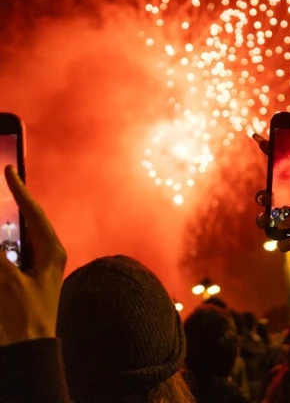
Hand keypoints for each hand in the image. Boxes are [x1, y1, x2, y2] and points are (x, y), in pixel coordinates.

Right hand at [0, 165, 66, 345]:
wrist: (26, 353)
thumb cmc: (23, 318)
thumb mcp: (6, 281)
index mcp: (51, 251)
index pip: (34, 213)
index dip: (20, 190)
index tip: (9, 169)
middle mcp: (45, 256)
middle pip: (22, 225)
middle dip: (7, 212)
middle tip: (1, 194)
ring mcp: (32, 268)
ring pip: (11, 242)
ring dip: (3, 233)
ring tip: (3, 222)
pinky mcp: (20, 281)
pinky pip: (6, 260)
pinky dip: (0, 251)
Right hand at [253, 134, 289, 257]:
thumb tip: (282, 224)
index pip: (289, 168)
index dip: (273, 154)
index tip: (259, 138)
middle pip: (272, 195)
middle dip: (262, 195)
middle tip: (264, 198)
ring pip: (271, 218)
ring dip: (263, 219)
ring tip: (265, 220)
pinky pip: (282, 240)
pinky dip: (283, 241)